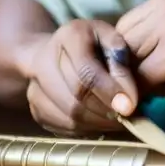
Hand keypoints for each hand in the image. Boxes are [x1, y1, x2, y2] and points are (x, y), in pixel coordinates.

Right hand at [20, 19, 139, 136]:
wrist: (56, 52)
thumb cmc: (93, 45)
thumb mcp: (113, 41)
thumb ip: (122, 65)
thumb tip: (128, 100)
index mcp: (69, 37)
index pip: (86, 72)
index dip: (109, 92)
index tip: (129, 107)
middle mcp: (44, 59)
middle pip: (76, 98)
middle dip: (106, 112)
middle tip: (128, 117)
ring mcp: (35, 86)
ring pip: (70, 117)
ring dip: (99, 123)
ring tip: (117, 119)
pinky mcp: (36, 109)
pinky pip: (64, 127)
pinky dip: (87, 129)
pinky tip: (100, 120)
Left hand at [116, 0, 164, 109]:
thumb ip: (154, 47)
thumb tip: (121, 71)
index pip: (126, 25)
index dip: (126, 54)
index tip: (132, 75)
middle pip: (123, 41)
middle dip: (126, 68)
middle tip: (134, 89)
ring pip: (129, 60)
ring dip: (133, 82)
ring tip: (144, 96)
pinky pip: (143, 78)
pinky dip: (142, 94)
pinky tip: (151, 102)